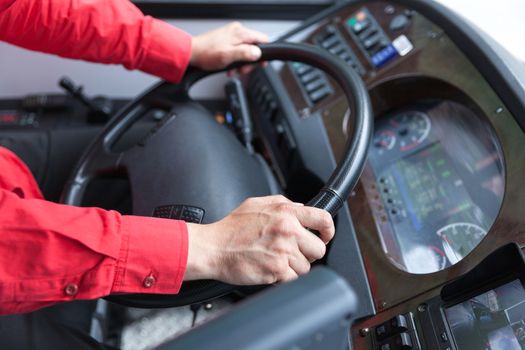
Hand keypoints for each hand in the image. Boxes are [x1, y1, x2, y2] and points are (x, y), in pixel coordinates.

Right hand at [185, 195, 334, 284]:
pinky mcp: (277, 270)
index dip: (328, 230)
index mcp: (286, 212)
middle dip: (308, 253)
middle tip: (292, 252)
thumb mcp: (257, 204)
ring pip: (306, 267)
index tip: (324, 236)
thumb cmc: (231, 228)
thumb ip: (283, 204)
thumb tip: (302, 208)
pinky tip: (271, 269)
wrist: (213, 248)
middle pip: (319, 248)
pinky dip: (284, 278)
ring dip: (293, 267)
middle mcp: (288, 230)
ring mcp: (283, 251)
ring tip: (275, 259)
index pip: (323, 218)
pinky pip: (294, 279)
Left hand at [190, 22, 268, 70]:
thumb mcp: (229, 55)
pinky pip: (237, 51)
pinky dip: (235, 60)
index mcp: (240, 32)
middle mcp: (237, 31)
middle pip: (254, 47)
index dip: (264, 53)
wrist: (191, 53)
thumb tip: (258, 53)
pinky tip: (228, 67)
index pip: (262, 39)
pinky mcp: (226, 41)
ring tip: (232, 70)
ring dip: (241, 63)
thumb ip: (245, 53)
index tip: (261, 63)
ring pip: (245, 50)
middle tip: (242, 69)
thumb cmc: (206, 53)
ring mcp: (231, 36)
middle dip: (249, 61)